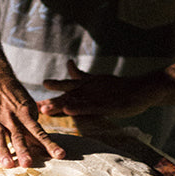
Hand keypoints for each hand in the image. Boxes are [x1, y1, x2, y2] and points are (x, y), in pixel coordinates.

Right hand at [0, 76, 64, 167]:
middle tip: (28, 164)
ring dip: (3, 151)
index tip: (60, 155)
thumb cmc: (15, 97)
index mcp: (25, 113)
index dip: (49, 144)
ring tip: (8, 165)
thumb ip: (32, 126)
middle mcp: (10, 117)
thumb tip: (42, 146)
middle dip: (23, 150)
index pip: (39, 131)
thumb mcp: (28, 106)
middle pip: (17, 136)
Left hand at [39, 60, 153, 118]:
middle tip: (35, 106)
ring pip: (75, 101)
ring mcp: (97, 96)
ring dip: (60, 105)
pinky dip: (79, 108)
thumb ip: (81, 75)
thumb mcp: (97, 79)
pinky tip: (69, 111)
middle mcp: (88, 89)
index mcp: (86, 85)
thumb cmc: (119, 87)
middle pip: (66, 95)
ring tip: (45, 108)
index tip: (33, 98)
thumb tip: (68, 64)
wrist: (142, 90)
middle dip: (52, 100)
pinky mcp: (107, 105)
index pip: (65, 88)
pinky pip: (90, 107)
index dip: (51, 91)